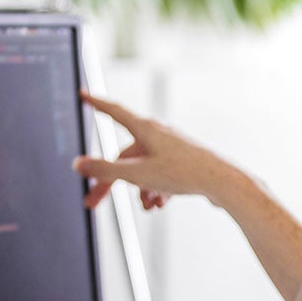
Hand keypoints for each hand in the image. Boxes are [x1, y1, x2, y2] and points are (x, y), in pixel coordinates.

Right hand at [74, 92, 250, 210]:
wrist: (222, 182)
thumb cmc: (183, 173)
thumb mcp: (136, 175)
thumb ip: (105, 170)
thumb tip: (78, 164)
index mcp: (145, 129)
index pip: (114, 111)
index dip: (96, 104)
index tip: (84, 94)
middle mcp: (158, 134)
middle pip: (124, 155)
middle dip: (109, 181)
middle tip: (92, 202)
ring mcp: (171, 148)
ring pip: (142, 169)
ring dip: (138, 190)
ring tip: (147, 206)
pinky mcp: (182, 162)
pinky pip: (159, 175)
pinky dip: (155, 190)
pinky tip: (160, 204)